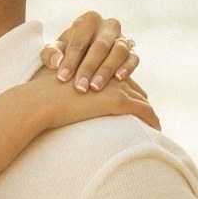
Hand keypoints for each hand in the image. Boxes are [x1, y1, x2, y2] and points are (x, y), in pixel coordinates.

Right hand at [11, 71, 160, 136]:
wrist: (41, 101)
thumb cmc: (41, 97)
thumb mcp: (56, 86)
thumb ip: (67, 88)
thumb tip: (70, 97)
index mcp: (96, 68)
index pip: (120, 78)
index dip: (128, 90)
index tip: (133, 103)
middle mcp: (109, 73)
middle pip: (134, 87)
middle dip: (141, 101)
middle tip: (148, 118)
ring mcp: (115, 85)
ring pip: (143, 98)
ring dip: (149, 114)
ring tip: (154, 128)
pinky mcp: (118, 100)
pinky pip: (145, 111)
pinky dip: (153, 120)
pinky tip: (157, 130)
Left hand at [42, 11, 138, 94]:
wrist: (88, 54)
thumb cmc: (68, 51)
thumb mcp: (56, 49)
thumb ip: (50, 53)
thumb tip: (57, 62)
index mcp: (88, 21)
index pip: (79, 41)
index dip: (70, 60)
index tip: (62, 78)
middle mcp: (108, 26)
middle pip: (100, 46)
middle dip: (89, 68)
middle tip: (80, 87)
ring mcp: (122, 38)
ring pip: (119, 51)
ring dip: (107, 70)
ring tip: (95, 87)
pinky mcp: (132, 51)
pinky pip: (133, 58)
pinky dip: (127, 68)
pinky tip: (119, 80)